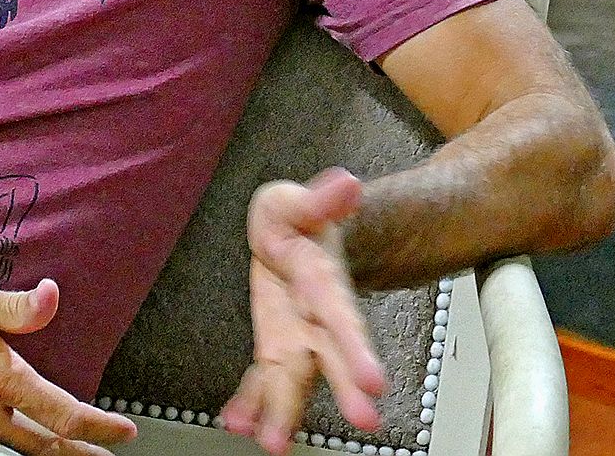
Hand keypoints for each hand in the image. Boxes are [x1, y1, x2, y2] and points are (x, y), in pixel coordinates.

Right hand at [0, 268, 137, 454]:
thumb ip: (18, 307)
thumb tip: (54, 295)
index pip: (61, 413)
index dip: (98, 427)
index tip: (124, 432)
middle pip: (41, 446)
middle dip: (77, 454)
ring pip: (10, 450)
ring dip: (44, 453)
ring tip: (67, 451)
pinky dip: (7, 448)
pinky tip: (15, 440)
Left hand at [221, 168, 386, 454]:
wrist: (296, 238)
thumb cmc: (297, 220)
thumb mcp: (299, 202)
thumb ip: (321, 200)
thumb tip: (347, 184)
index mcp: (324, 282)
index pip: (343, 316)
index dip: (358, 349)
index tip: (376, 383)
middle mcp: (316, 318)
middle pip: (330, 356)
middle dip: (342, 388)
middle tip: (361, 420)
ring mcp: (295, 336)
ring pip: (294, 377)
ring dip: (285, 410)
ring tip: (275, 442)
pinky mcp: (274, 345)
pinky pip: (262, 378)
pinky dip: (251, 401)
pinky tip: (238, 422)